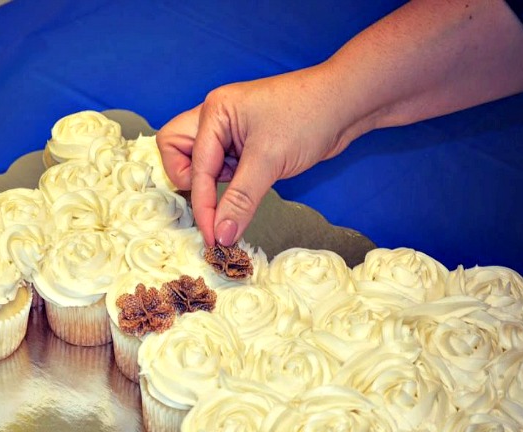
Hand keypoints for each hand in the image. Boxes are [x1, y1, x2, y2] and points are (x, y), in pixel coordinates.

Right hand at [156, 67, 354, 245]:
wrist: (346, 104)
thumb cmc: (307, 118)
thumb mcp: (269, 161)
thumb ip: (240, 200)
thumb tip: (221, 236)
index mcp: (213, 112)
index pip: (195, 168)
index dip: (203, 205)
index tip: (213, 236)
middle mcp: (215, 118)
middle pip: (176, 151)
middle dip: (188, 179)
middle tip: (211, 197)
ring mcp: (229, 131)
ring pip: (198, 162)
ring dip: (211, 183)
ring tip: (240, 187)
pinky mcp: (244, 144)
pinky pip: (221, 167)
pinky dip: (228, 183)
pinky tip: (249, 186)